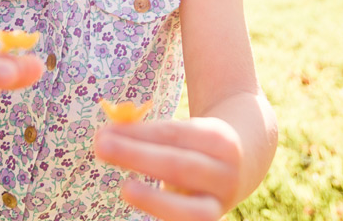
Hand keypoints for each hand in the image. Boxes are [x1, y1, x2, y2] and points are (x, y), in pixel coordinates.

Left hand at [94, 117, 242, 220]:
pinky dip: (162, 216)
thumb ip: (150, 134)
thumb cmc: (196, 145)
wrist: (240, 167)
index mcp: (218, 139)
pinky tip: (138, 203)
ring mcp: (220, 203)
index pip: (173, 134)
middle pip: (179, 165)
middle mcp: (224, 172)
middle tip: (101, 147)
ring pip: (188, 208)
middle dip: (137, 156)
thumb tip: (108, 134)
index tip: (105, 131)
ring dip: (152, 199)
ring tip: (124, 189)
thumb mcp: (185, 132)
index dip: (138, 133)